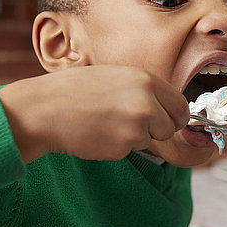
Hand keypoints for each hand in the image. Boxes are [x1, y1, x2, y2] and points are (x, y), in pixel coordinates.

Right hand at [0, 65, 189, 162]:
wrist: (45, 109)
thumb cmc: (76, 90)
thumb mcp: (116, 76)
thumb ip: (144, 90)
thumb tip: (166, 108)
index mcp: (146, 79)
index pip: (180, 104)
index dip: (175, 115)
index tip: (169, 120)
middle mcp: (146, 102)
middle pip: (171, 126)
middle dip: (158, 129)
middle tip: (135, 125)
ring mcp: (136, 126)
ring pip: (151, 139)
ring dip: (134, 137)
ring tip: (107, 122)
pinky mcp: (122, 147)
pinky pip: (130, 150)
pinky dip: (118, 146)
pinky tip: (98, 133)